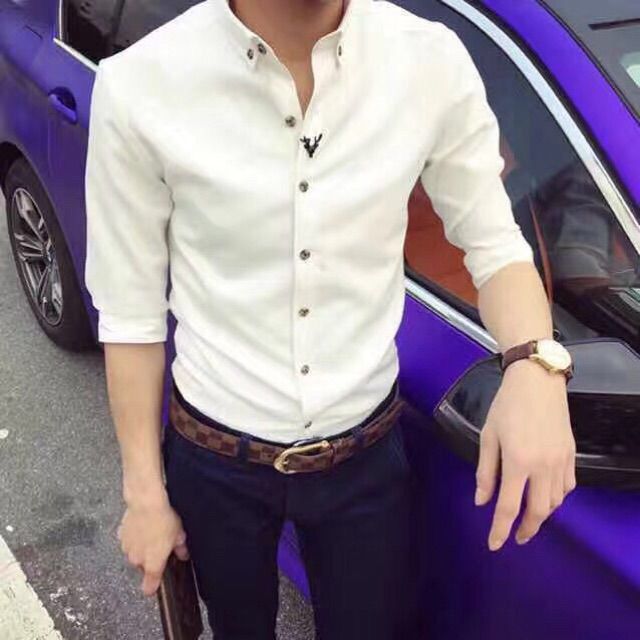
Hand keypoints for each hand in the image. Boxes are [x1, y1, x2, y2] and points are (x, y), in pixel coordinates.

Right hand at [117, 491, 189, 595]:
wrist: (146, 502)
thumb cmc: (163, 518)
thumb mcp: (179, 534)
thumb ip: (180, 548)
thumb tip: (182, 553)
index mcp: (152, 563)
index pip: (149, 586)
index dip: (152, 586)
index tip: (153, 587)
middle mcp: (137, 559)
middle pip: (144, 565)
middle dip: (152, 557)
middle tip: (162, 544)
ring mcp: (127, 548)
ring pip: (136, 553)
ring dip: (143, 546)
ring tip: (154, 531)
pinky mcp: (121, 535)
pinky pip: (129, 540)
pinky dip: (135, 535)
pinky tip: (144, 525)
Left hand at [474, 359, 575, 550]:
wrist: (537, 381)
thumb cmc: (506, 406)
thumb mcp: (488, 436)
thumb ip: (485, 471)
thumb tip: (482, 501)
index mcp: (518, 462)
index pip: (508, 507)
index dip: (500, 530)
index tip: (494, 545)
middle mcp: (543, 467)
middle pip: (537, 511)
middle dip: (526, 530)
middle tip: (516, 537)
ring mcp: (560, 462)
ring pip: (555, 502)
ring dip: (541, 514)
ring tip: (528, 516)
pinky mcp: (571, 455)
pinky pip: (567, 487)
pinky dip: (555, 498)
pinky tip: (545, 496)